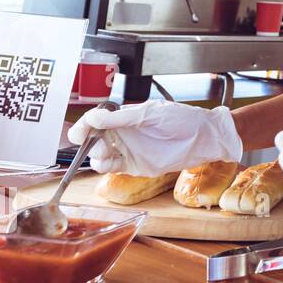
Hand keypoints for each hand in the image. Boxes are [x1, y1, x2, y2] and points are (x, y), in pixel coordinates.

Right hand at [68, 101, 243, 175]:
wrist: (203, 138)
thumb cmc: (182, 120)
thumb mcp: (150, 115)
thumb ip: (121, 119)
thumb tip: (94, 117)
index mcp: (124, 117)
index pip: (96, 120)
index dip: (84, 126)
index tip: (79, 133)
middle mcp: (123, 133)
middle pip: (93, 139)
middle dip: (89, 142)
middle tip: (100, 144)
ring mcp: (128, 150)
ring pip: (99, 155)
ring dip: (96, 155)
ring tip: (106, 153)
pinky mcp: (134, 165)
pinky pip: (112, 167)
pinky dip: (104, 166)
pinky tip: (108, 162)